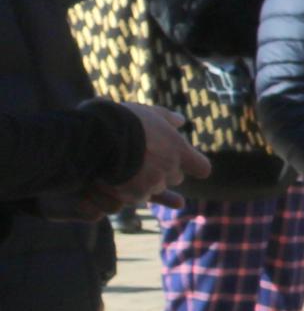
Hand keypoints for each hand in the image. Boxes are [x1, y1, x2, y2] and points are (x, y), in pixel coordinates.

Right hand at [70, 104, 203, 215]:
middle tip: (144, 158)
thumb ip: (166, 118)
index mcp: (179, 150)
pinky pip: (137, 196)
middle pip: (175, 177)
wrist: (96, 137)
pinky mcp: (134, 195)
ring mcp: (153, 184)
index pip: (202, 168)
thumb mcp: (147, 114)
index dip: (193, 165)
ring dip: (146, 181)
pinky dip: (129, 190)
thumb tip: (181, 121)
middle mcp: (170, 169)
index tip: (184, 161)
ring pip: (156, 188)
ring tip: (125, 166)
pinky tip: (116, 177)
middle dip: (164, 171)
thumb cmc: (123, 121)